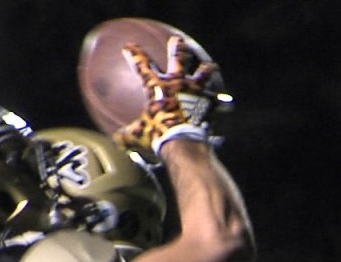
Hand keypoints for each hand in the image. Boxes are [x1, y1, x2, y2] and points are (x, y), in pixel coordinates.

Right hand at [114, 35, 222, 156]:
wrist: (183, 142)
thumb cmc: (158, 136)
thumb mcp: (137, 136)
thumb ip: (127, 135)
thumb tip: (118, 139)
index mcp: (157, 87)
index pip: (143, 66)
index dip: (135, 55)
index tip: (130, 47)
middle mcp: (177, 83)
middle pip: (178, 59)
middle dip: (177, 48)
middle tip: (177, 40)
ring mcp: (195, 91)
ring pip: (202, 73)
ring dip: (205, 69)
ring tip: (209, 66)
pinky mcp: (209, 103)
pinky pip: (216, 99)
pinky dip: (218, 102)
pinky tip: (222, 103)